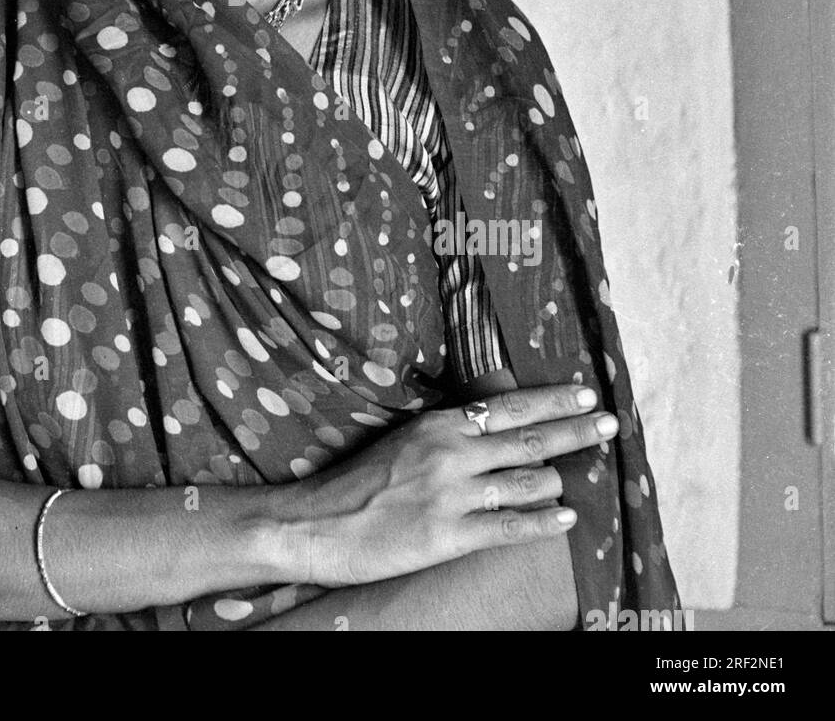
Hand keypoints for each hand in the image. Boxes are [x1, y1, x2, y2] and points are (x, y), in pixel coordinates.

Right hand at [276, 384, 616, 587]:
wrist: (319, 523)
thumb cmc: (359, 481)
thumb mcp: (404, 439)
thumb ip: (449, 432)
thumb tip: (492, 424)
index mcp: (440, 425)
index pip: (510, 406)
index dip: (554, 400)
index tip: (586, 393)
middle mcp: (452, 453)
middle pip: (532, 440)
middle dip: (577, 431)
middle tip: (610, 423)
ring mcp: (453, 495)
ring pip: (529, 483)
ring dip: (557, 482)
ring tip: (572, 482)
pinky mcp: (450, 535)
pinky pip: (512, 527)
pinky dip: (543, 521)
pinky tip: (563, 519)